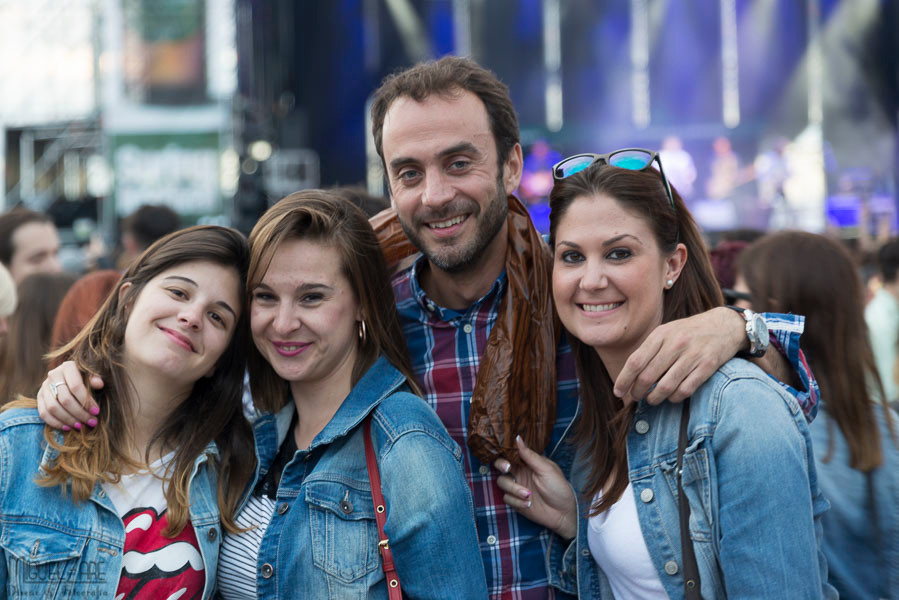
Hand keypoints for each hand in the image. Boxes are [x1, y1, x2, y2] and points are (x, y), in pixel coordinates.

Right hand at [37, 361, 103, 429]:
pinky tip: (68, 427)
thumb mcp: (92, 375)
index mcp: (68, 366)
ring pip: (53, 408)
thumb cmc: (86, 377)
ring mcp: (44, 386)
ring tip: (81, 426)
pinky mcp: (39, 397)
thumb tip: (99, 384)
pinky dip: (55, 423)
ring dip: (68, 420)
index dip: (86, 401)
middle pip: (65, 399)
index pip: (76, 386)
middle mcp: (53, 375)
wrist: (70, 376)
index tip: (96, 411)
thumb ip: (95, 378)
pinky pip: (43, 413)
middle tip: (91, 422)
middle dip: (80, 413)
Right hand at [494, 436, 576, 539]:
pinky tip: (529, 504)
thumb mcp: (546, 469)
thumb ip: (530, 455)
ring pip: (502, 483)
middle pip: (500, 466)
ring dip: (514, 489)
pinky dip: (517, 502)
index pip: (511, 454)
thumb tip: (518, 437)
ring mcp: (517, 487)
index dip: (505, 454)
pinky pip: (506, 498)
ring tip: (528, 495)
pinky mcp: (515, 501)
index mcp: (528, 463)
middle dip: (501, 466)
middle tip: (508, 469)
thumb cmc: (559, 487)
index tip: (507, 459)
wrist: (563, 513)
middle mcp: (520, 473)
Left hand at [614, 306, 744, 403]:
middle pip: (648, 376)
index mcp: (661, 334)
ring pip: (665, 386)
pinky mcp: (707, 366)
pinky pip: (685, 389)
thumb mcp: (666, 332)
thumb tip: (630, 375)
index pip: (635, 362)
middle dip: (638, 391)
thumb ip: (649, 349)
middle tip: (636, 397)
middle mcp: (675, 344)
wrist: (724, 325)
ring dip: (655, 398)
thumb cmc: (689, 332)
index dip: (624, 380)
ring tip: (652, 399)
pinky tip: (671, 397)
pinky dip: (675, 397)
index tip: (618, 392)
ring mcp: (692, 355)